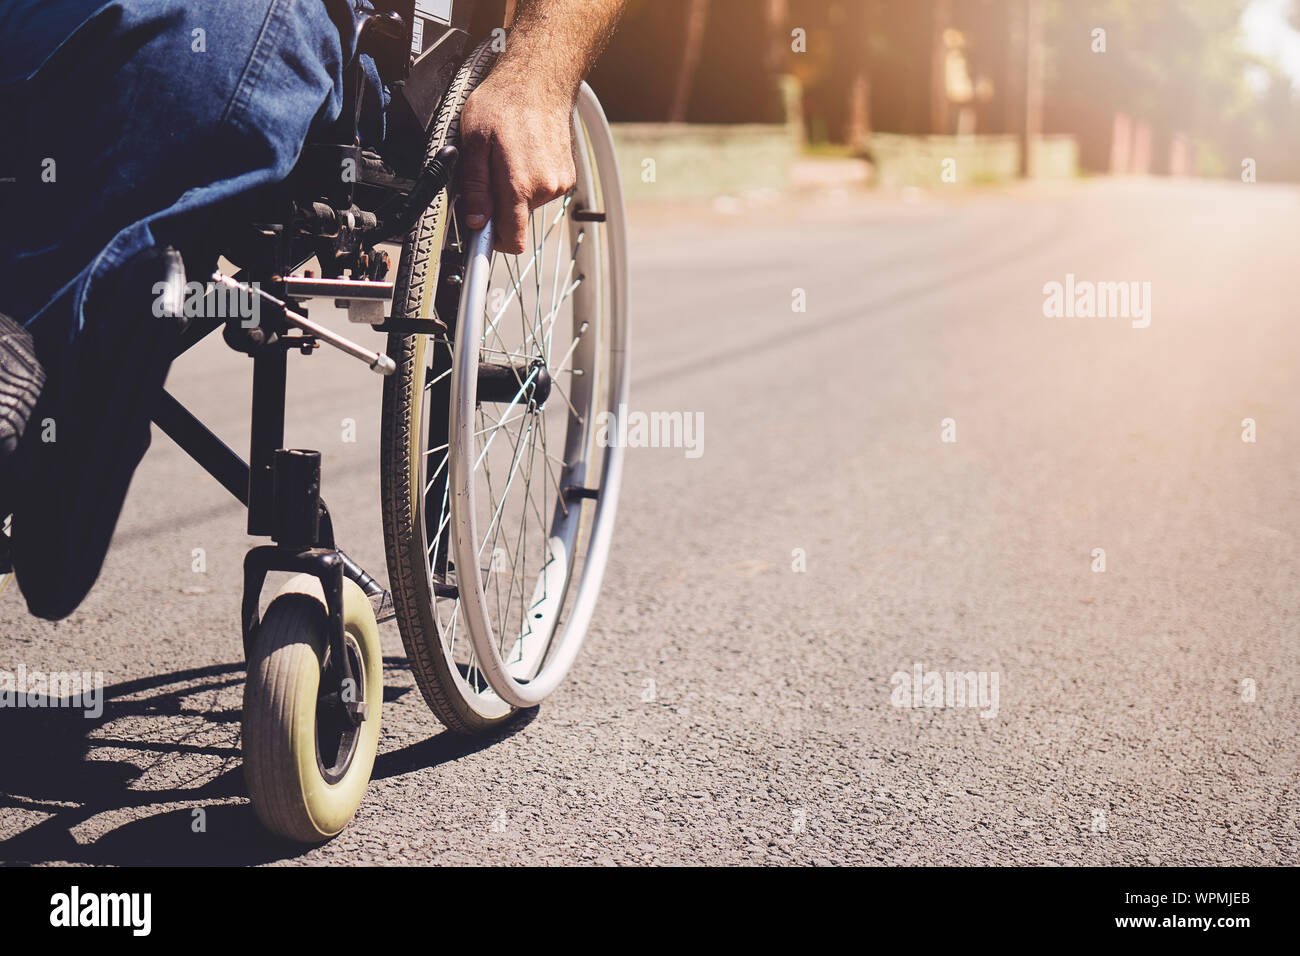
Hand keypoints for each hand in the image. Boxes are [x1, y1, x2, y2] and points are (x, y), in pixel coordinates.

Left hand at [458, 76, 574, 254]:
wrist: (540, 80)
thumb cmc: (504, 103)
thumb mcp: (473, 142)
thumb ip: (474, 187)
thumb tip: (476, 221)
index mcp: (520, 185)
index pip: (513, 240)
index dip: (493, 241)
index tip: (482, 230)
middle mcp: (545, 189)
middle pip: (516, 219)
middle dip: (500, 203)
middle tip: (490, 170)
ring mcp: (560, 183)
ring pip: (529, 204)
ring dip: (516, 189)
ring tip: (509, 156)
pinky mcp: (568, 176)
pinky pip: (542, 191)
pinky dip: (530, 180)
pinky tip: (526, 153)